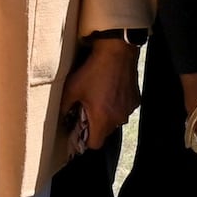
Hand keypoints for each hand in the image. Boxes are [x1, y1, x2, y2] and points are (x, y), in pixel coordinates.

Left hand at [59, 34, 138, 163]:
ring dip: (106, 114)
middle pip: (105, 132)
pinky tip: (110, 90)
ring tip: (99, 98)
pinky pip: (123, 109)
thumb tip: (61, 119)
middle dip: (95, 125)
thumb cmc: (94, 70)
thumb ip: (64, 107)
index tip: (78, 130)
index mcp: (102, 119)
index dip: (85, 140)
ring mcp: (129, 109)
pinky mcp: (135, 99)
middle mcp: (118, 118)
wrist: (116, 51)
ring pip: (115, 121)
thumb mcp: (72, 88)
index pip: (95, 144)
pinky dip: (116, 105)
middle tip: (86, 110)